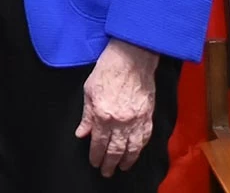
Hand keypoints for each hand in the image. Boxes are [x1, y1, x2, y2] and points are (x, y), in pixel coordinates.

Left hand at [75, 39, 159, 176]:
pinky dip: (140, 148)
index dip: (95, 155)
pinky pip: (144, 138)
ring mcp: (136, 120)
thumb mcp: (89, 91)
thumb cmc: (108, 69)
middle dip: (109, 163)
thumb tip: (82, 133)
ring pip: (131, 148)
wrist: (132, 57)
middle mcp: (120, 121)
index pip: (98, 143)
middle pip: (115, 150)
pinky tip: (136, 153)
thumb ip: (86, 115)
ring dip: (126, 161)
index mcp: (102, 115)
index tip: (94, 162)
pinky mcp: (148, 115)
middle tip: (106, 172)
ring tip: (122, 168)